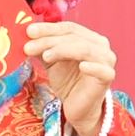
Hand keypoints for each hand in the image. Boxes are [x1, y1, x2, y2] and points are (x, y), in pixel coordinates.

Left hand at [24, 19, 117, 135]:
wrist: (77, 107)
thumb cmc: (67, 81)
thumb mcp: (50, 61)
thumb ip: (42, 47)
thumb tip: (26, 34)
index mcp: (88, 37)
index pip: (68, 28)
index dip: (48, 28)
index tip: (29, 31)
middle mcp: (100, 45)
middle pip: (73, 37)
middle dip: (49, 40)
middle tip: (28, 46)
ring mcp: (106, 60)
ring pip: (85, 49)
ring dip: (63, 50)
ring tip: (45, 56)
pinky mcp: (108, 77)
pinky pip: (102, 70)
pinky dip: (93, 66)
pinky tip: (82, 66)